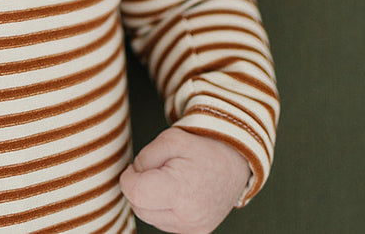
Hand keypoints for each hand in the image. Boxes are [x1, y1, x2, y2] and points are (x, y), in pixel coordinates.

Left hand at [119, 126, 249, 233]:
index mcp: (180, 192)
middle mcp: (187, 217)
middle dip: (138, 188)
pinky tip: (175, 193)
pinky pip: (164, 223)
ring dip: (149, 200)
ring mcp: (193, 228)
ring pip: (149, 217)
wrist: (236, 163)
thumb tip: (133, 176)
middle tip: (153, 171)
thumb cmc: (203, 148)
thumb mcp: (170, 139)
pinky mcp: (197, 232)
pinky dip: (162, 208)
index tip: (134, 168)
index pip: (136, 193)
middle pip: (139, 208)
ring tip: (167, 181)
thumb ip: (144, 158)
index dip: (128, 178)